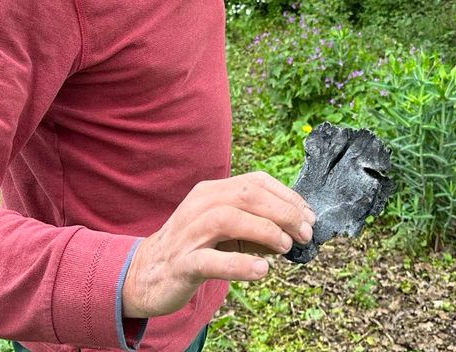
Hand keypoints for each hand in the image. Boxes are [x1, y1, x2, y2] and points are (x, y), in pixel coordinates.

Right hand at [120, 171, 315, 318]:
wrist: (147, 272)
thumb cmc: (194, 248)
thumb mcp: (225, 230)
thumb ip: (255, 225)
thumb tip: (294, 230)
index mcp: (212, 192)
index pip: (255, 182)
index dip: (287, 196)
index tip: (309, 215)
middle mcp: (200, 205)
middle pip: (246, 196)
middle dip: (283, 212)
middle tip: (304, 233)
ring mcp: (189, 233)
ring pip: (229, 220)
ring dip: (265, 231)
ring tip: (285, 246)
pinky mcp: (182, 262)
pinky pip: (212, 260)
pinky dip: (240, 265)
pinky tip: (262, 271)